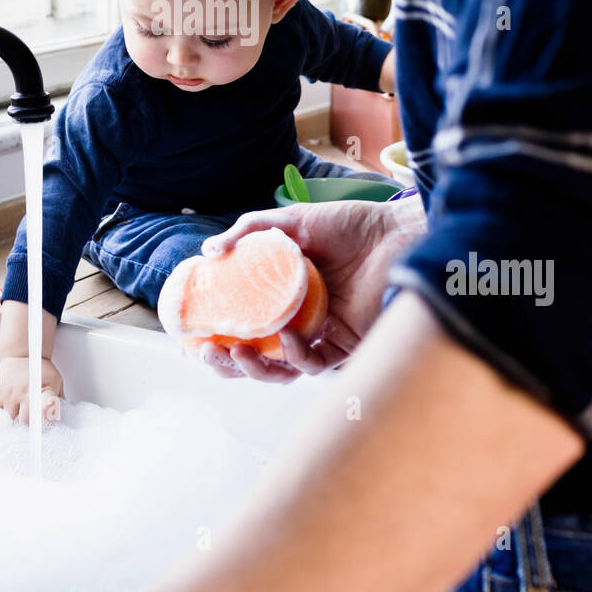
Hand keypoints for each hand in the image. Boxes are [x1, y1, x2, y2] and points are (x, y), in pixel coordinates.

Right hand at [0, 355, 63, 422]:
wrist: (21, 352)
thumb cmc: (40, 367)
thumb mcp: (55, 379)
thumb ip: (57, 398)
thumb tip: (59, 415)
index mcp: (40, 390)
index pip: (44, 412)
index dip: (45, 421)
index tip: (46, 426)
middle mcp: (23, 393)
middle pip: (25, 422)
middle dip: (30, 424)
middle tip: (32, 421)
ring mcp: (9, 395)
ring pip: (10, 419)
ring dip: (15, 420)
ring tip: (20, 414)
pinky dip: (2, 417)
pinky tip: (8, 414)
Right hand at [197, 195, 425, 382]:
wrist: (398, 234)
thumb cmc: (351, 226)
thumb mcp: (293, 221)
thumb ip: (250, 231)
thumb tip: (208, 250)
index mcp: (283, 295)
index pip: (243, 323)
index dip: (216, 335)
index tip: (192, 336)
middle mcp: (298, 320)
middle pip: (256, 354)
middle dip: (226, 364)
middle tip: (207, 353)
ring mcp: (321, 336)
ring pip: (281, 370)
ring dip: (254, 369)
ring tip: (235, 353)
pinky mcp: (345, 348)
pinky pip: (314, 365)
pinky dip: (296, 357)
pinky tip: (288, 339)